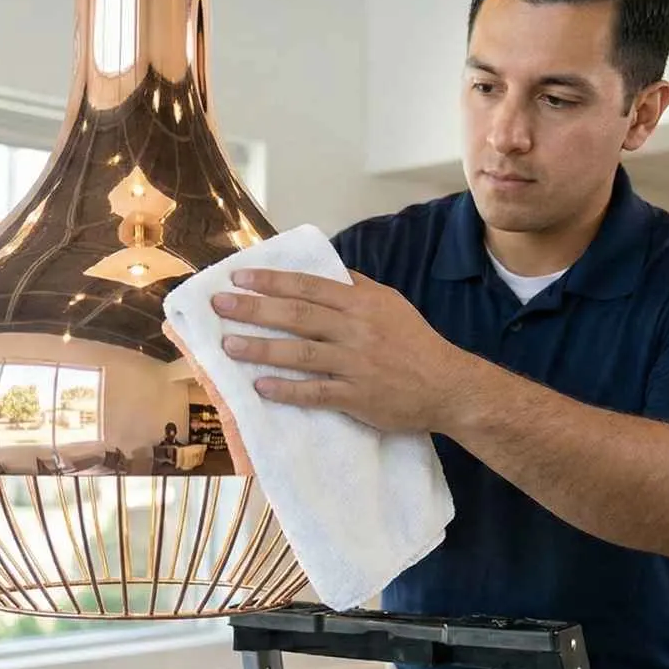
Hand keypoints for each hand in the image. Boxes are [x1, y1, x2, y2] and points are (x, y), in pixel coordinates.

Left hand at [212, 267, 466, 432]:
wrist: (449, 386)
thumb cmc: (415, 344)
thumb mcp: (390, 304)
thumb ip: (356, 288)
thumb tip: (325, 271)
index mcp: (361, 303)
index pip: (307, 286)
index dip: (270, 281)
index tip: (238, 278)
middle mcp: (355, 329)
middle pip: (296, 315)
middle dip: (253, 309)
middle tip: (219, 306)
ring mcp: (355, 364)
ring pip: (299, 353)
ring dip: (260, 348)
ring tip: (227, 346)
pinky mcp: (357, 397)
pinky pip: (315, 392)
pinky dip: (287, 390)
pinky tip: (260, 387)